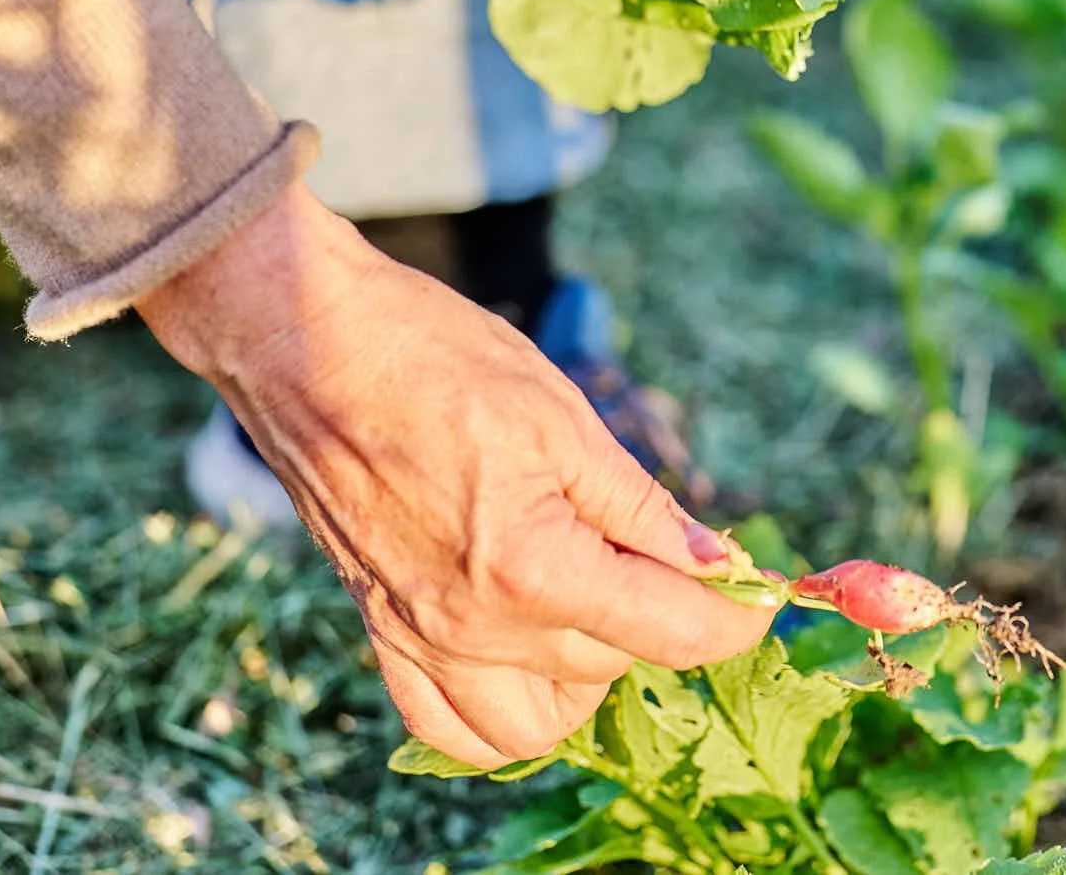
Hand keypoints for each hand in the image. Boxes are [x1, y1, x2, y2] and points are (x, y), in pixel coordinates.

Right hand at [136, 185, 770, 767]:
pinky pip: (449, 724)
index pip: (667, 630)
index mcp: (529, 567)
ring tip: (593, 600)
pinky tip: (524, 647)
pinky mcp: (381, 630)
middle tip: (666, 552)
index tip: (760, 598)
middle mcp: (471, 625)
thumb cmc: (432, 357)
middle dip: (659, 618)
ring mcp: (419, 637)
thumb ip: (640, 505)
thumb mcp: (562, 415)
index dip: (732, 618)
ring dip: (584, 678)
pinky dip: (498, 708)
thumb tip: (710, 559)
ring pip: (536, 724)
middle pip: (611, 666)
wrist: (306, 342)